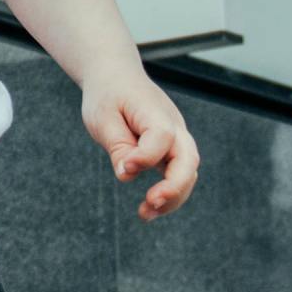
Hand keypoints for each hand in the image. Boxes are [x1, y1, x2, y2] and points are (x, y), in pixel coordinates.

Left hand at [82, 73, 198, 222]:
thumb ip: (117, 145)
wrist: (116, 78)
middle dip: (174, 186)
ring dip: (172, 197)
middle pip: (189, 160)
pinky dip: (168, 194)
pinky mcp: (170, 151)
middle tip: (151, 202)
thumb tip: (127, 174)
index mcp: (155, 113)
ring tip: (145, 213)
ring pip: (188, 173)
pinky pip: (178, 175)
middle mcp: (173, 126)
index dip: (146, 156)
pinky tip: (148, 209)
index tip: (125, 167)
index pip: (162, 137)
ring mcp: (176, 139)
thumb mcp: (102, 117)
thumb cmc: (108, 95)